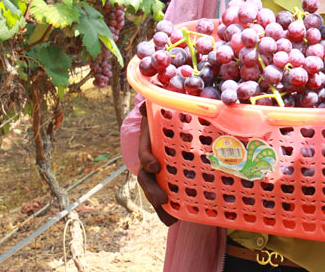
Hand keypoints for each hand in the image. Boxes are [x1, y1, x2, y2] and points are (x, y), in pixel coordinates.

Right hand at [137, 103, 177, 225]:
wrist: (168, 124)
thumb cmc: (164, 116)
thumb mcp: (159, 109)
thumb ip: (153, 107)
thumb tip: (144, 105)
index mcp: (148, 143)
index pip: (144, 152)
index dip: (147, 159)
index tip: (155, 166)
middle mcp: (150, 161)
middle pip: (147, 179)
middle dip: (153, 191)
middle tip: (162, 200)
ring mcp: (158, 173)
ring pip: (155, 191)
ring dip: (161, 207)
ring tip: (171, 220)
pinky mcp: (169, 180)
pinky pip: (169, 194)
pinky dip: (172, 208)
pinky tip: (180, 218)